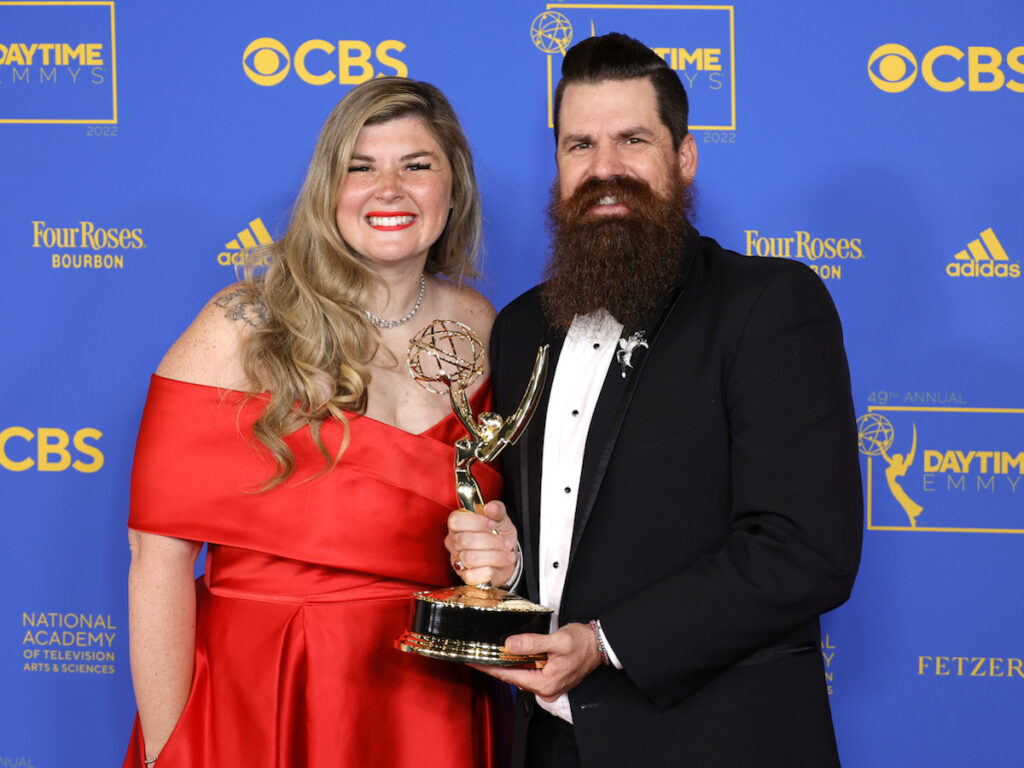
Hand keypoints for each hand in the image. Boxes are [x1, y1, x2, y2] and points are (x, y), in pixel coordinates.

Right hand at [444, 500, 518, 586]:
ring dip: (494, 556)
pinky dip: (487, 571)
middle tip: (506, 542)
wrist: (507, 557)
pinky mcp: (465, 576)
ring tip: (507, 554)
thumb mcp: (502, 519)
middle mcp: (454, 542)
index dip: (475, 522)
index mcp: (458, 524)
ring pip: (469, 558)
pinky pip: (472, 576)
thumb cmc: (499, 535)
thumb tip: (491, 507)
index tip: (492, 524)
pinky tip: (496, 567)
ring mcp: (457, 560)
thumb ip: (497, 510)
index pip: (456, 520)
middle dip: (491, 541)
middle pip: (465, 540)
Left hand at [469, 623, 602, 701]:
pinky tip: (508, 655)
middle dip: (494, 665)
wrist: (599, 644)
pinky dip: (517, 664)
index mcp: (546, 683)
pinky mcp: (549, 679)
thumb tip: (510, 645)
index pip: (510, 675)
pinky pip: (528, 672)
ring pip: (519, 675)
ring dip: (505, 664)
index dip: (489, 667)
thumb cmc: (582, 643)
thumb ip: (532, 643)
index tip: (473, 661)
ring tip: (487, 653)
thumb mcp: (557, 640)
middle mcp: (545, 690)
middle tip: (475, 654)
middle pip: (512, 677)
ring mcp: (547, 686)